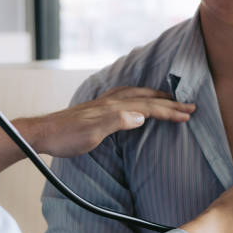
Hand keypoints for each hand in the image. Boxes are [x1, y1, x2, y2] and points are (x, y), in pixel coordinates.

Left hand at [25, 86, 195, 157]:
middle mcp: (111, 102)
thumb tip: (142, 116)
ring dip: (156, 97)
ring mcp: (104, 104)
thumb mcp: (92, 134)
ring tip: (170, 99)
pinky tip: (138, 101)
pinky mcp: (98, 108)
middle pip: (147, 99)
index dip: (170, 111)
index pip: (149, 107)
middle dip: (169, 103)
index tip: (189, 115)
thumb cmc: (66, 137)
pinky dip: (140, 97)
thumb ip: (117, 122)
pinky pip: (126, 97)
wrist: (43, 133)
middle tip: (190, 106)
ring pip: (137, 95)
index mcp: (114, 108)